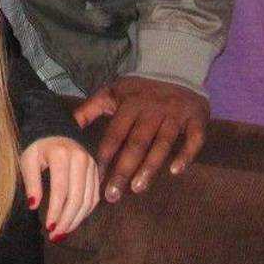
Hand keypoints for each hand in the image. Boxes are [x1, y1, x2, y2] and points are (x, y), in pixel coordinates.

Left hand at [20, 136, 99, 240]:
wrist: (54, 128)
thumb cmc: (37, 145)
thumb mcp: (28, 159)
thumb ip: (31, 182)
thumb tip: (33, 205)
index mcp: (62, 155)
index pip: (61, 191)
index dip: (56, 212)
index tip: (48, 227)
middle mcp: (80, 159)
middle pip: (77, 198)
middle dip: (67, 221)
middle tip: (56, 236)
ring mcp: (91, 164)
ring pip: (88, 199)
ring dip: (77, 219)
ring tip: (64, 232)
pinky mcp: (96, 169)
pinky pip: (94, 195)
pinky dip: (86, 211)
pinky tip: (75, 219)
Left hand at [74, 76, 207, 201]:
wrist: (175, 68)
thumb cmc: (139, 89)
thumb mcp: (111, 92)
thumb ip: (89, 109)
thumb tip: (67, 124)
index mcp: (130, 104)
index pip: (114, 135)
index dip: (104, 157)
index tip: (95, 178)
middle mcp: (152, 110)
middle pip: (136, 143)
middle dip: (124, 170)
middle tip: (113, 194)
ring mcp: (175, 114)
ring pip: (162, 143)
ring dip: (150, 167)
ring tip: (137, 188)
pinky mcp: (196, 118)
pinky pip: (194, 138)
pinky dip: (186, 155)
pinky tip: (175, 172)